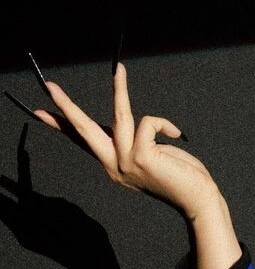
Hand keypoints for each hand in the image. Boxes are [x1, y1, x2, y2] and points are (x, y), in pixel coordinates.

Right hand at [28, 62, 220, 220]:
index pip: (83, 141)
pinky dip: (163, 124)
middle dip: (66, 106)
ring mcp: (125, 162)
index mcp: (114, 164)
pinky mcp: (140, 157)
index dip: (62, 125)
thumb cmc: (181, 175)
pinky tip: (175, 135)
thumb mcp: (152, 154)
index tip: (40, 112)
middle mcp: (114, 165)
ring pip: (118, 116)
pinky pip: (147, 122)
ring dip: (119, 89)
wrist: (199, 199)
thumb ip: (136, 140)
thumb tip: (126, 121)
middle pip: (84, 129)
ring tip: (119, 68)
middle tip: (49, 85)